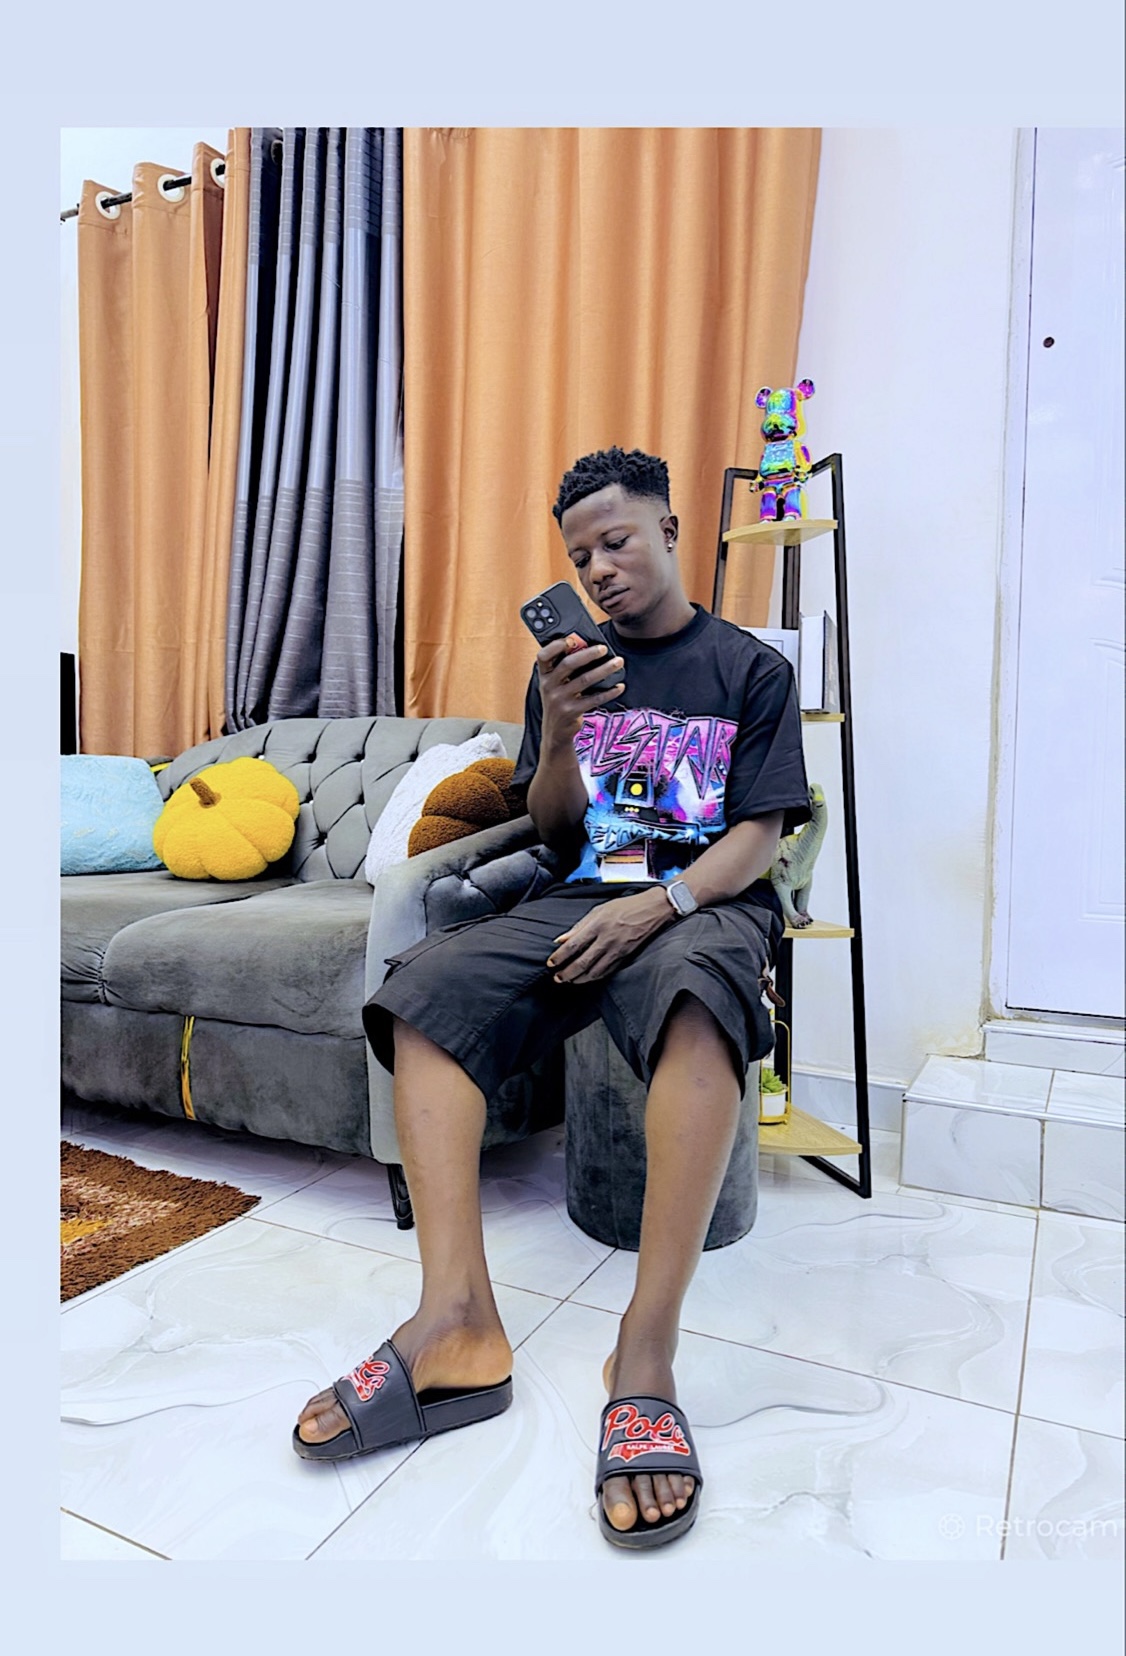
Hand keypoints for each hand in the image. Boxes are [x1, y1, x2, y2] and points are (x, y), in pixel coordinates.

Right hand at [537, 635, 623, 749]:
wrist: (555, 732)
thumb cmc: (558, 702)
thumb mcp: (554, 685)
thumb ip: (564, 669)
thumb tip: (588, 648)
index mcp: (544, 675)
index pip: (543, 656)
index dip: (556, 645)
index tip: (572, 638)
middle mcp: (549, 686)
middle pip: (568, 664)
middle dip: (588, 654)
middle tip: (604, 648)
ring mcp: (559, 700)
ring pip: (585, 680)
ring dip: (604, 669)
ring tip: (618, 662)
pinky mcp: (572, 711)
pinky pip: (594, 699)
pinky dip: (609, 692)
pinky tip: (619, 686)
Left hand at [546, 890, 670, 984]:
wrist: (651, 910)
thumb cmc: (624, 907)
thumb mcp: (598, 910)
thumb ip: (578, 926)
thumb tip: (560, 940)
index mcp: (597, 925)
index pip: (572, 946)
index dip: (559, 957)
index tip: (551, 963)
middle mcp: (606, 939)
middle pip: (582, 962)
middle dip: (567, 973)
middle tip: (557, 978)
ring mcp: (617, 950)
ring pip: (594, 971)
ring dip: (579, 979)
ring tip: (569, 981)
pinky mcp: (625, 956)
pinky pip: (607, 971)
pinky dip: (594, 977)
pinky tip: (586, 978)